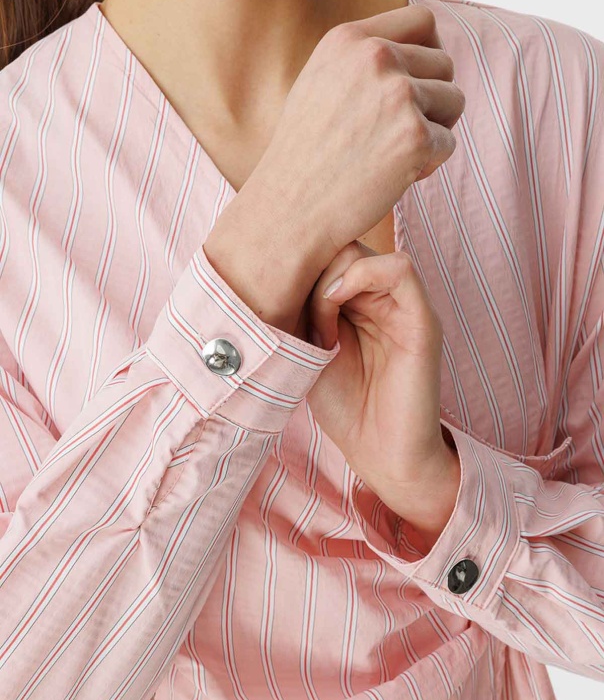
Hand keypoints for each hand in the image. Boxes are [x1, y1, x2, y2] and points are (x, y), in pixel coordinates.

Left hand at [306, 241, 459, 544]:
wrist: (380, 455)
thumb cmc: (345, 409)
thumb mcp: (306, 350)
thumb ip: (299, 312)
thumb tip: (266, 273)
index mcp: (359, 303)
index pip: (329, 251)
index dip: (299, 264)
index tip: (276, 300)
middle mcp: (383, 299)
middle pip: (343, 244)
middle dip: (310, 270)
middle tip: (294, 313)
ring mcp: (405, 307)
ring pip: (366, 251)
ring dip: (330, 278)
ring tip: (318, 322)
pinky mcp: (422, 322)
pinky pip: (399, 269)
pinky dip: (359, 278)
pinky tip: (334, 312)